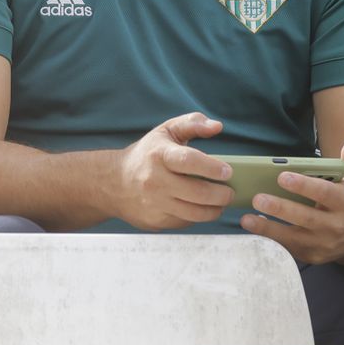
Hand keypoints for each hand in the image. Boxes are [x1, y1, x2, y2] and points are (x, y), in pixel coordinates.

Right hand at [110, 113, 232, 230]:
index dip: (212, 167)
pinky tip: (201, 207)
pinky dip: (197, 216)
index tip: (228, 171)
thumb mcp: (165, 131)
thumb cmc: (147, 154)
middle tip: (230, 191)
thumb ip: (192, 123)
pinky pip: (185, 221)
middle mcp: (155, 180)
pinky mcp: (155, 220)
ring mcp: (154, 203)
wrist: (113, 182)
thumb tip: (217, 126)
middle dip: (222, 194)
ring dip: (215, 209)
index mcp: (159, 155)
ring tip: (221, 202)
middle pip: (197, 192)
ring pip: (195, 213)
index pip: (189, 161)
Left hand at [238, 138, 343, 264]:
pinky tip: (255, 230)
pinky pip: (291, 250)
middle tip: (258, 198)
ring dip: (270, 229)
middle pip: (307, 218)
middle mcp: (338, 225)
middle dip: (282, 209)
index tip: (282, 176)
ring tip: (247, 219)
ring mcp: (326, 244)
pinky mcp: (315, 256)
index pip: (325, 193)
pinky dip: (272, 241)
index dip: (304, 185)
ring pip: (296, 238)